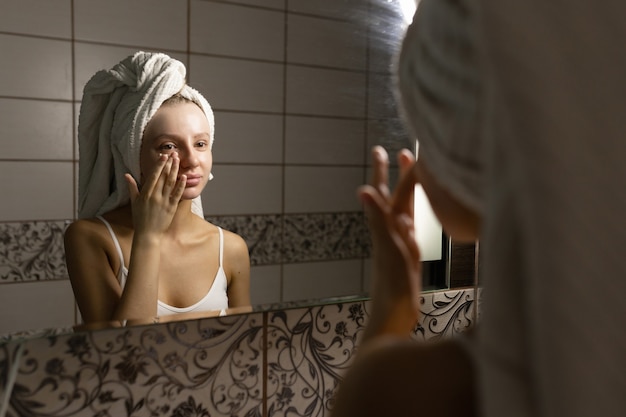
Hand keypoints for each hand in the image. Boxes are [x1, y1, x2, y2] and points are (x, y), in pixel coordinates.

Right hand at [125, 152, 186, 235]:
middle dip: (169, 164)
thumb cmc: (140, 218)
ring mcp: (164, 202)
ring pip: (171, 183)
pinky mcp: (171, 207)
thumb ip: (132, 187)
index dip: (159, 165)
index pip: (153, 176)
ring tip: (178, 160)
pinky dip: (181, 185)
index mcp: (145, 194)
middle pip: (163, 177)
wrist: (148, 234)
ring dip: (175, 170)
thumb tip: (126, 175)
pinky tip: (184, 176)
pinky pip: (177, 194)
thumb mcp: (134, 202)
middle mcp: (155, 196)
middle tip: (173, 153)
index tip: (163, 156)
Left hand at [359, 146, 421, 338]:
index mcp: (387, 226)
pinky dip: (412, 220)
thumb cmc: (391, 284)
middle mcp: (393, 231)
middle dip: (397, 175)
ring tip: (411, 177)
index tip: (386, 150)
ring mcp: (400, 244)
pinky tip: (411, 219)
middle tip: (398, 152)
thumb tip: (363, 189)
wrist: (395, 315)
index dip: (386, 172)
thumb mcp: (387, 247)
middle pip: (395, 197)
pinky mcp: (408, 257)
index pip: (387, 192)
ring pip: (404, 211)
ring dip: (406, 193)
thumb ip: (377, 219)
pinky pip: (411, 232)